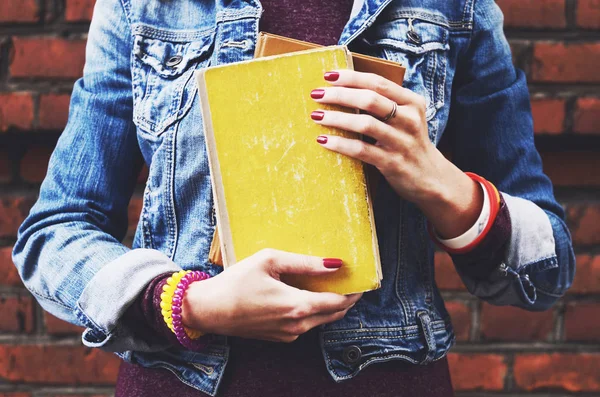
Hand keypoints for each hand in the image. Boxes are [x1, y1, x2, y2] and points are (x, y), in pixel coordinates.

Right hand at [181, 248, 361, 341]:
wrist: (208, 310)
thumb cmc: (236, 282)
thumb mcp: (270, 261)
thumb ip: (305, 263)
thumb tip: (334, 265)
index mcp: (297, 306)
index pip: (339, 303)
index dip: (355, 292)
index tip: (363, 280)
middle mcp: (297, 325)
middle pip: (334, 314)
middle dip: (347, 299)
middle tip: (352, 281)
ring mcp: (288, 334)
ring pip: (321, 321)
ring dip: (331, 306)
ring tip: (332, 285)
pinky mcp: (279, 337)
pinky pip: (306, 324)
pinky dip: (314, 312)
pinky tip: (307, 295)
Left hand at [310, 70, 482, 238]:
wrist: (432, 179)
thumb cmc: (410, 144)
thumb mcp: (406, 119)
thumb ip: (385, 105)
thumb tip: (345, 90)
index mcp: (412, 103)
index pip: (378, 83)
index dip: (351, 77)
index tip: (328, 75)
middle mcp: (409, 119)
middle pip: (369, 100)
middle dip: (339, 95)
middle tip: (317, 94)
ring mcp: (402, 142)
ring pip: (364, 124)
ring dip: (336, 118)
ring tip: (316, 116)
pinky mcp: (392, 163)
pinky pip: (362, 150)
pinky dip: (341, 144)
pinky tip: (324, 141)